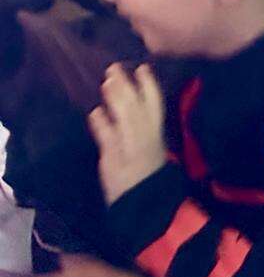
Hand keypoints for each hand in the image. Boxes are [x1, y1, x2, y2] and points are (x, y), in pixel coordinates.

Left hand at [87, 63, 166, 204]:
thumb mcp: (149, 153)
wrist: (146, 208)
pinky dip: (102, 126)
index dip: (150, 87)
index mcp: (156, 136)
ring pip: (126, 119)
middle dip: (128, 87)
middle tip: (115, 67)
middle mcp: (146, 139)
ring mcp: (131, 149)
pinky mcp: (115, 161)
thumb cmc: (147, 180)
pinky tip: (94, 113)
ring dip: (116, 100)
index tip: (143, 68)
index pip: (155, 107)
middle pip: (138, 108)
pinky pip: (109, 140)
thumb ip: (139, 133)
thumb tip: (123, 112)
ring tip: (106, 82)